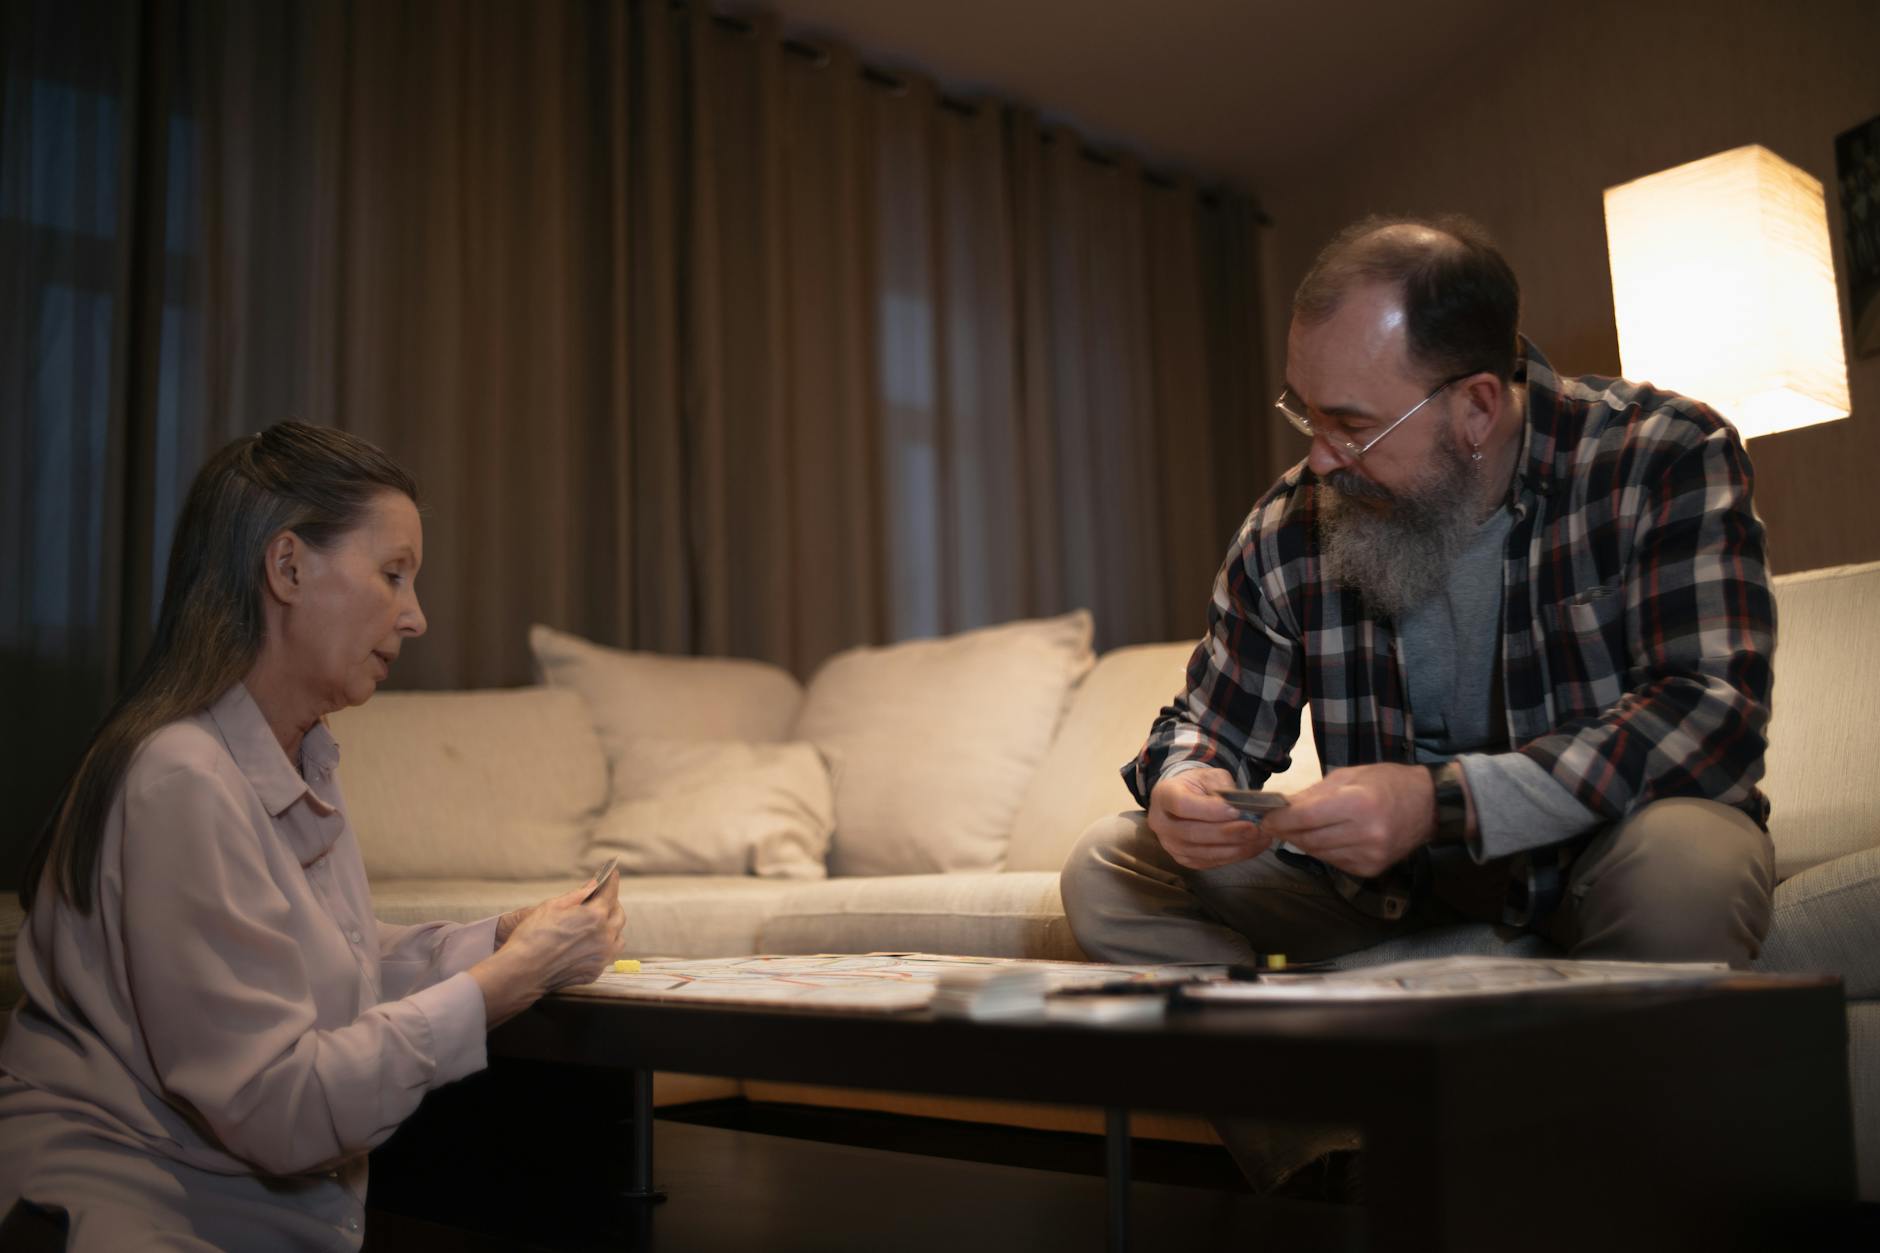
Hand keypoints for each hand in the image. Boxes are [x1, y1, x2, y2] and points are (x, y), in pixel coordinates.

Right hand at [470, 878, 625, 1026]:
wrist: (522, 971)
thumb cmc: (533, 936)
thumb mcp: (553, 906)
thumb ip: (578, 894)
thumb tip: (594, 884)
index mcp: (595, 916)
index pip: (611, 893)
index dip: (611, 881)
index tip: (612, 873)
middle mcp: (605, 936)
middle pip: (618, 915)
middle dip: (611, 904)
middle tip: (600, 899)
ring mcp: (602, 956)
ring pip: (617, 937)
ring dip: (611, 927)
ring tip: (597, 923)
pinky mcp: (595, 972)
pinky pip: (607, 955)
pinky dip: (603, 946)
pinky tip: (590, 943)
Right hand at [1147, 766, 1271, 869]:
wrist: (1186, 799)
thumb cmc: (1198, 785)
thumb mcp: (1210, 776)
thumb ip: (1222, 788)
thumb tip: (1240, 808)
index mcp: (1164, 795)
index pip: (1182, 805)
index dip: (1209, 810)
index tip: (1235, 810)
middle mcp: (1161, 824)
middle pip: (1192, 833)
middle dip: (1226, 833)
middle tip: (1253, 828)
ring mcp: (1170, 845)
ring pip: (1202, 852)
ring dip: (1234, 848)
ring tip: (1260, 838)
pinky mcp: (1184, 860)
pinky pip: (1209, 862)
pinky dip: (1234, 856)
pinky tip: (1252, 847)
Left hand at [1260, 763, 1433, 878]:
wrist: (1428, 806)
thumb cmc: (1386, 782)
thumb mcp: (1348, 776)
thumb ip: (1312, 794)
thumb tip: (1280, 806)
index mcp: (1357, 803)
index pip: (1304, 818)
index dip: (1279, 820)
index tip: (1265, 818)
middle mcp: (1364, 833)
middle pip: (1308, 839)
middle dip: (1287, 831)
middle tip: (1274, 823)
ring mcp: (1369, 855)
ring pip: (1318, 853)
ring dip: (1303, 841)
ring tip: (1299, 828)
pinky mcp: (1371, 869)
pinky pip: (1334, 862)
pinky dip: (1323, 851)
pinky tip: (1325, 837)